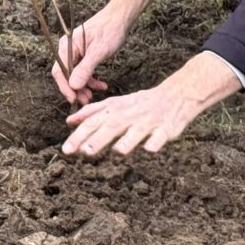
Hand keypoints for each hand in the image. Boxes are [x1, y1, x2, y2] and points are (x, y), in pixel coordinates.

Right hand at [51, 0, 161, 105]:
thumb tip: (73, 86)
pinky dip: (91, 79)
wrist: (120, 18)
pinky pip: (84, 70)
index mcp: (67, 45)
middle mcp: (68, 49)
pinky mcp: (84, 54)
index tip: (73, 99)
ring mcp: (76, 52)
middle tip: (85, 100)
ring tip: (92, 96)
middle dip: (75, 89)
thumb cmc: (110, 29)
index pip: (59, 70)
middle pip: (66, 74)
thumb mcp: (99, 51)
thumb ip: (86, 68)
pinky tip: (101, 85)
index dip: (65, 87)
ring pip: (75, 74)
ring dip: (84, 86)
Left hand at [61, 52, 240, 156]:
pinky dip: (156, 142)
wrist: (178, 93)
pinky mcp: (167, 128)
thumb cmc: (143, 103)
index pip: (96, 119)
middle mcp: (132, 114)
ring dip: (128, 139)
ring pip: (138, 130)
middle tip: (84, 151)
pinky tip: (150, 148)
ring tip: (118, 150)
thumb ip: (94, 112)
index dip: (81, 133)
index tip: (66, 148)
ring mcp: (150, 121)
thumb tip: (69, 121)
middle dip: (99, 138)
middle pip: (114, 124)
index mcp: (119, 108)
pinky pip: (161, 136)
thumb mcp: (117, 103)